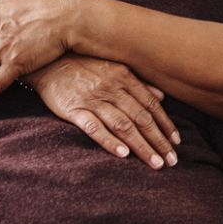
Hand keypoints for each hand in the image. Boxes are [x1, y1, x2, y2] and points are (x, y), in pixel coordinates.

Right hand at [25, 55, 179, 168]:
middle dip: (159, 141)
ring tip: (155, 163)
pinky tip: (123, 154)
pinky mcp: (74, 109)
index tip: (176, 142)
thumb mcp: (113, 67)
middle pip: (141, 118)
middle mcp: (112, 88)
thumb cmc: (83, 65)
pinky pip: (94, 127)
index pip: (151, 105)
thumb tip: (162, 97)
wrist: (46, 60)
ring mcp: (93, 99)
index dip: (166, 125)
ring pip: (123, 125)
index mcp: (124, 77)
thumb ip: (138, 83)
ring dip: (142, 146)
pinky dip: (110, 141)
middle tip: (172, 161)